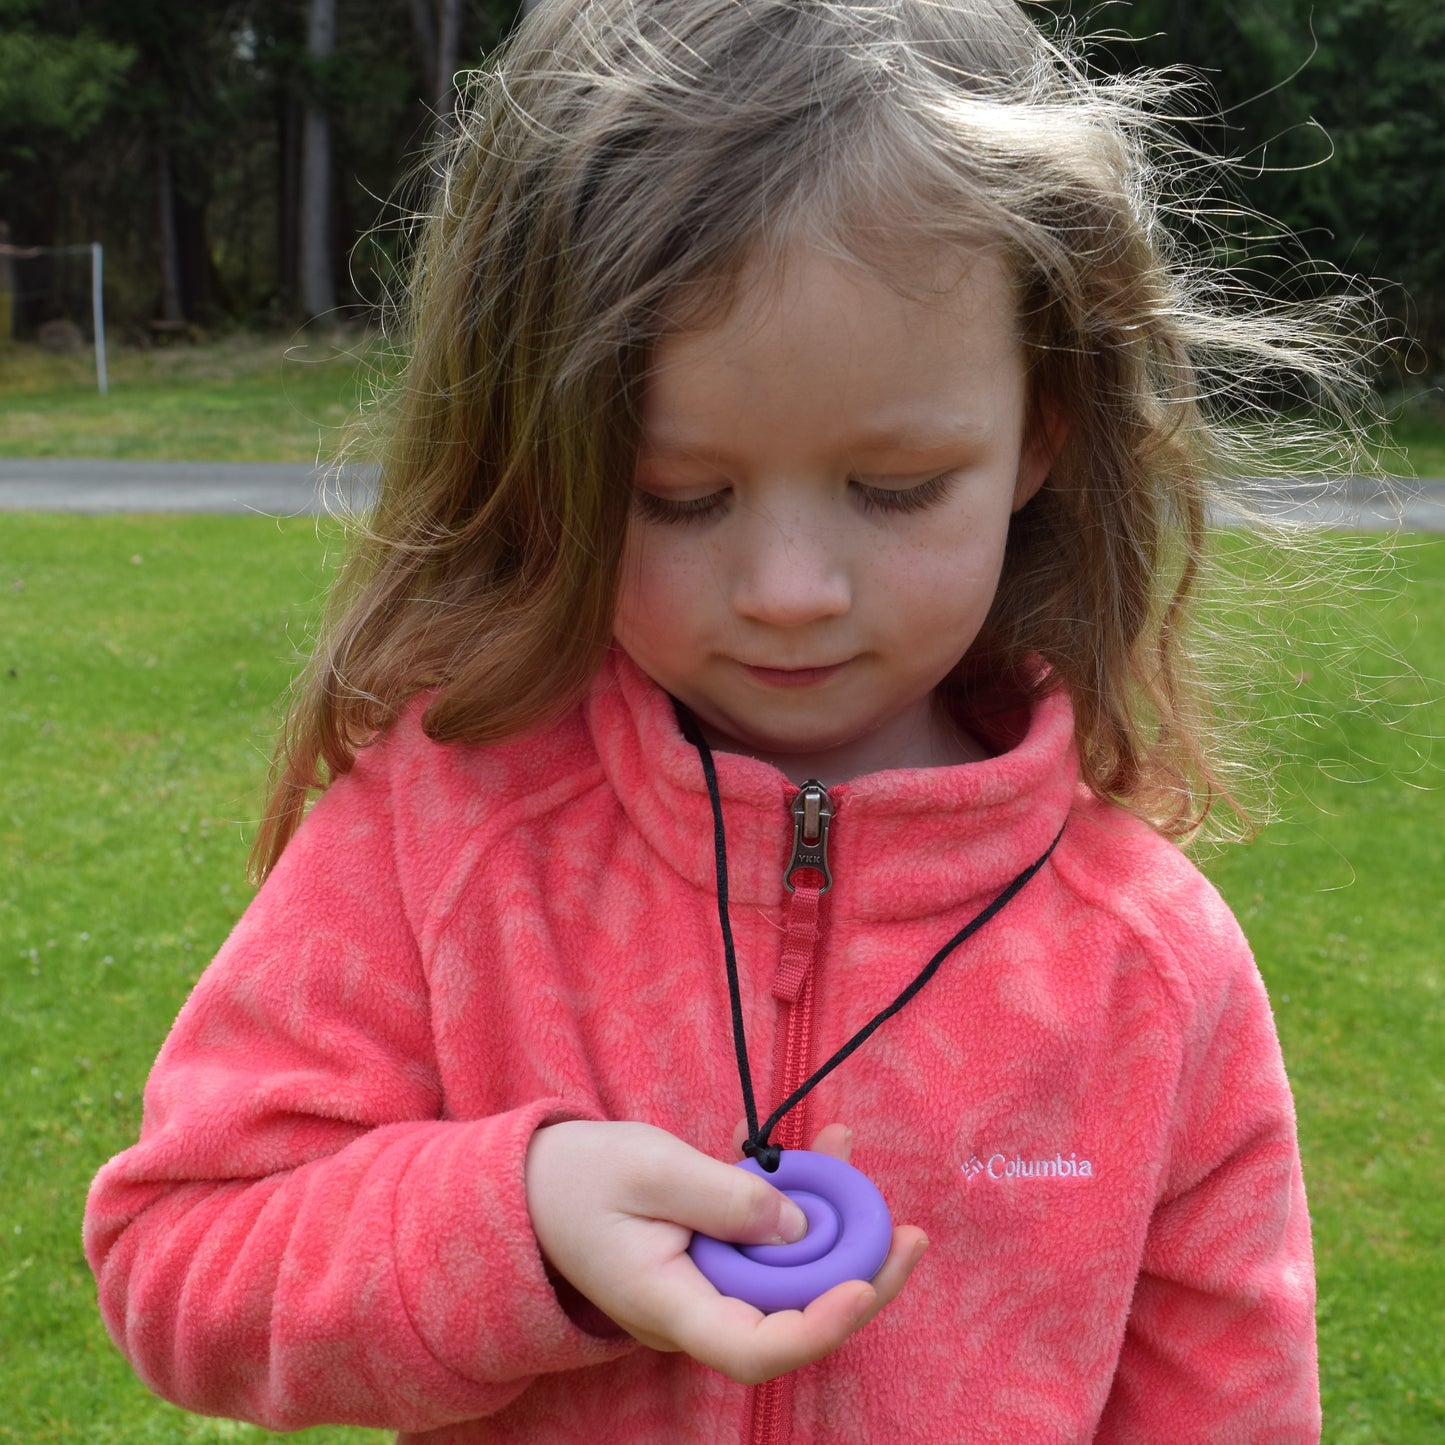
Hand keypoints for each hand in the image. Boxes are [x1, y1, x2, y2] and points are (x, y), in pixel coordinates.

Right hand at [524, 1119, 927, 1383]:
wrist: (528, 1184)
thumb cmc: (576, 1177)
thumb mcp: (650, 1169)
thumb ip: (726, 1197)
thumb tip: (803, 1229)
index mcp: (671, 1306)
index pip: (754, 1349)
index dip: (818, 1326)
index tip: (863, 1282)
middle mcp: (696, 1311)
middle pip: (790, 1320)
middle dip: (857, 1278)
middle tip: (909, 1236)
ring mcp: (705, 1288)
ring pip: (786, 1276)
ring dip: (831, 1224)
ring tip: (850, 1154)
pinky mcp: (711, 1258)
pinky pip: (765, 1243)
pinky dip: (794, 1199)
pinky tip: (813, 1149)